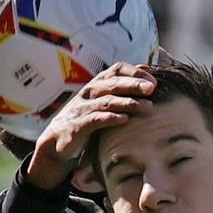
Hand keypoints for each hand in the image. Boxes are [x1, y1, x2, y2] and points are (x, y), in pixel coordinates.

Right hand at [25, 62, 154, 188]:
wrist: (58, 143)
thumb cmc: (87, 121)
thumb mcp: (103, 101)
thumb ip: (121, 88)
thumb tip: (145, 69)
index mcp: (97, 85)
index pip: (116, 70)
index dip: (134, 72)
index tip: (153, 79)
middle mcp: (89, 93)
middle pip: (113, 84)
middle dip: (133, 84)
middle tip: (152, 88)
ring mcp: (82, 109)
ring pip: (106, 101)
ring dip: (127, 103)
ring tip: (147, 106)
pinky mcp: (77, 126)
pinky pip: (95, 120)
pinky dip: (110, 118)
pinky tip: (124, 120)